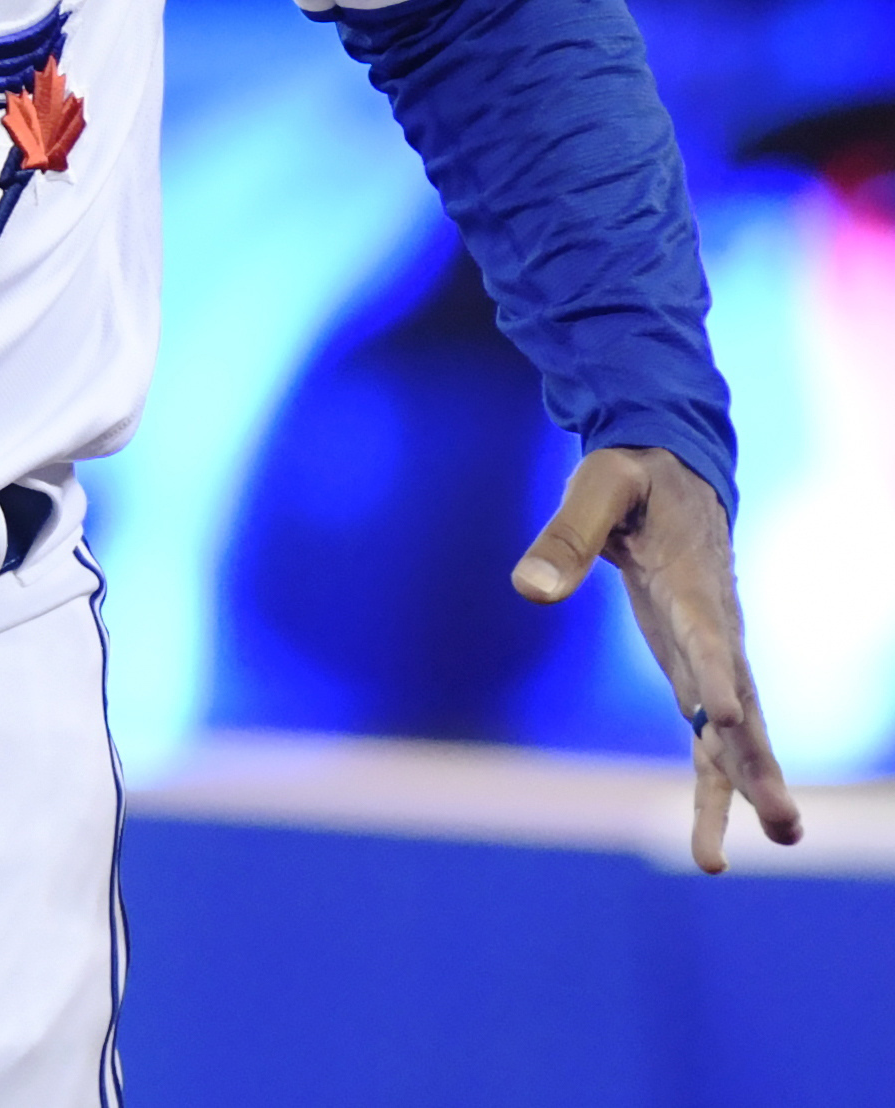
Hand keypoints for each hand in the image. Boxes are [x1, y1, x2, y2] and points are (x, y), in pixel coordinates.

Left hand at [513, 445, 803, 872]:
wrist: (676, 469)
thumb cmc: (634, 476)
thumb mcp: (597, 486)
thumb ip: (566, 535)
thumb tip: (525, 591)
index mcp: (693, 584)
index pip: (709, 638)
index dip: (719, 677)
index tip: (733, 720)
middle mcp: (714, 629)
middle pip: (744, 705)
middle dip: (761, 764)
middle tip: (785, 822)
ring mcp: (710, 655)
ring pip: (736, 733)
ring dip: (751, 786)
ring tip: (784, 841)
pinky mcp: (694, 670)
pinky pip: (708, 735)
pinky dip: (714, 782)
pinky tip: (714, 841)